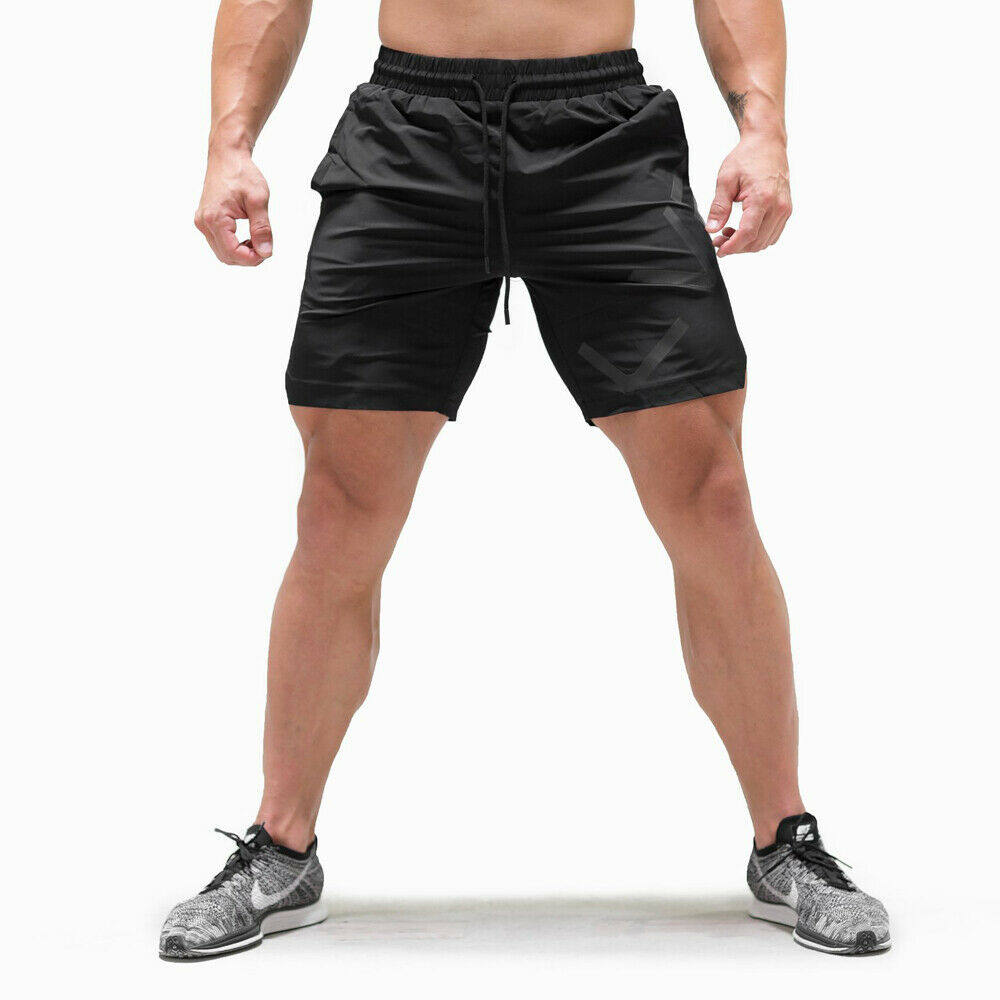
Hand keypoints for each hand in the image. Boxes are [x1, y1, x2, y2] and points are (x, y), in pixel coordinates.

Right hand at [194, 149, 272, 265]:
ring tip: (257, 240)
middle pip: (226, 256)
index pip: (232, 253)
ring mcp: (203, 222)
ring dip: (241, 253)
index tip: (266, 252)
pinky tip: (247, 238)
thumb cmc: (240, 172)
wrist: (227, 157)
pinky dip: (234, 246)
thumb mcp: (258, 200)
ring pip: (222, 252)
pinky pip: (220, 243)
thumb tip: (265, 251)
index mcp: (215, 218)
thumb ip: (262, 228)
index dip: (252, 259)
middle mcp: (204, 222)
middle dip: (247, 258)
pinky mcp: (206, 220)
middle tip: (264, 247)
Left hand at [705, 133, 790, 256]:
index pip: (748, 233)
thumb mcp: (726, 180)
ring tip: (729, 233)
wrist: (767, 143)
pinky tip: (744, 229)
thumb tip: (711, 229)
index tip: (719, 250)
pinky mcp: (786, 209)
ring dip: (746, 244)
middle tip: (718, 240)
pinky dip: (757, 238)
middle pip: (756, 241)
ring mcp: (785, 209)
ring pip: (765, 241)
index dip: (732, 246)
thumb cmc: (748, 157)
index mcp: (763, 198)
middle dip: (736, 246)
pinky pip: (772, 234)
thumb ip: (719, 207)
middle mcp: (778, 206)